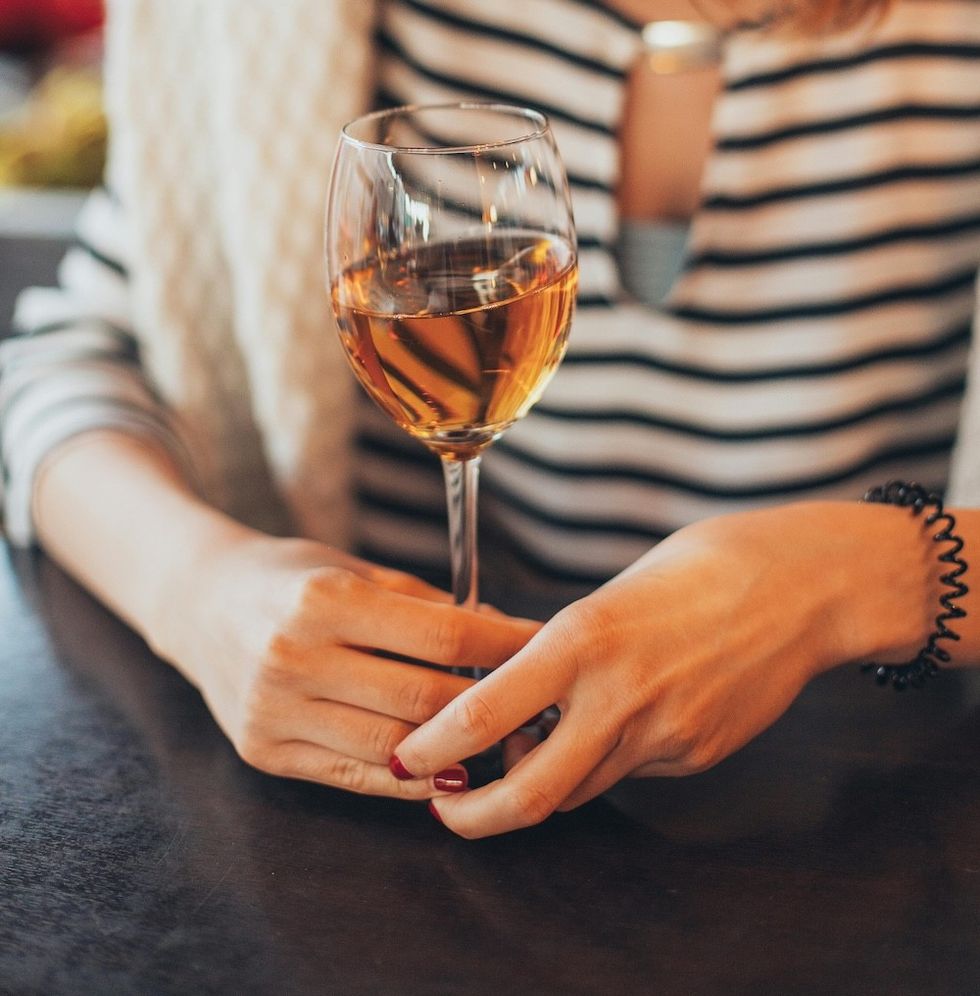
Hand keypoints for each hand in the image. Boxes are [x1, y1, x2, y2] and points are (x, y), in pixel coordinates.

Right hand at [152, 532, 539, 799]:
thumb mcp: (353, 570)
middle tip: (533, 703)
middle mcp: (294, 657)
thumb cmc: (289, 578)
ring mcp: (274, 711)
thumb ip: (425, 605)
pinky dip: (407, 779)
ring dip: (456, 750)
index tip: (542, 646)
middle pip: (424, 698)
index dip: (504, 644)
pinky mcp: (263, 752)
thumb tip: (503, 630)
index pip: (443, 633)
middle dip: (491, 704)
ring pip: (394, 747)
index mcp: (324, 599)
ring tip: (498, 740)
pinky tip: (444, 770)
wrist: (198, 604)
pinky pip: (353, 777)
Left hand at [391, 502, 935, 835]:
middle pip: (528, 792)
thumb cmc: (694, 570)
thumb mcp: (607, 597)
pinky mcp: (695, 755)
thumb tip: (513, 696)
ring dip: (539, 783)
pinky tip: (621, 718)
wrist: (797, 587)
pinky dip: (604, 760)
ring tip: (529, 749)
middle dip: (474, 817)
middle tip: (446, 812)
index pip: (482, 715)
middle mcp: (617, 696)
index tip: (407, 761)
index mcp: (582, 639)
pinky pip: (629, 774)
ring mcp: (663, 734)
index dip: (433, 750)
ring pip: (578, 789)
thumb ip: (559, 653)